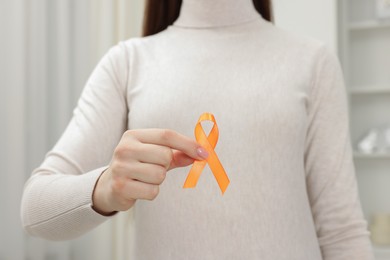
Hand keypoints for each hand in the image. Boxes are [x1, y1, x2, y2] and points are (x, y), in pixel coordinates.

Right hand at [92, 129, 207, 214]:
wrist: (109, 186)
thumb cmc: (137, 166)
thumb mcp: (153, 155)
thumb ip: (176, 153)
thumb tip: (200, 154)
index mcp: (133, 135)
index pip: (166, 135)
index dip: (188, 144)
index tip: (204, 154)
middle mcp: (124, 148)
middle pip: (164, 155)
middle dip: (166, 165)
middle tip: (155, 168)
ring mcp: (121, 167)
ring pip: (159, 175)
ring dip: (158, 180)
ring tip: (145, 179)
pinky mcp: (121, 186)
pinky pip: (152, 191)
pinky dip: (151, 192)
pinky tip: (140, 189)